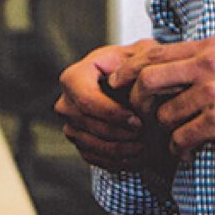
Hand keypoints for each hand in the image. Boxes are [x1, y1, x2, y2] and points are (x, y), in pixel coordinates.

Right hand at [54, 41, 171, 172]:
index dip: (112, 113)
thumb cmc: (137, 66)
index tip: (138, 121)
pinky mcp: (80, 141)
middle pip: (89, 125)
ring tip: (147, 148)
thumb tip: (121, 81)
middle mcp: (67, 101)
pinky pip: (94, 158)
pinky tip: (137, 155)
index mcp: (76, 76)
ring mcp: (71, 124)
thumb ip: (136, 62)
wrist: (134, 82)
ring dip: (122, 150)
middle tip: (147, 137)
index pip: (86, 99)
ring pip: (92, 144)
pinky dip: (116, 160)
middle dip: (120, 134)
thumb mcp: (141, 54)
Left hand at [108, 37, 214, 163]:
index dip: (130, 71)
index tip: (120, 87)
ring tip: (176, 139)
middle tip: (141, 118)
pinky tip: (187, 153)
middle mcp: (210, 67)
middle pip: (148, 80)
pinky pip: (181, 139)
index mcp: (210, 49)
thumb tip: (159, 71)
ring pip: (164, 116)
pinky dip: (179, 150)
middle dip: (136, 102)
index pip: (154, 54)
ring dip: (165, 132)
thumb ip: (199, 63)